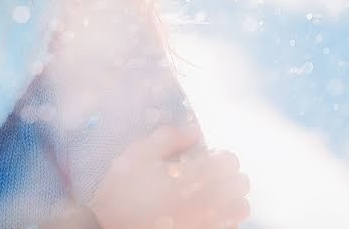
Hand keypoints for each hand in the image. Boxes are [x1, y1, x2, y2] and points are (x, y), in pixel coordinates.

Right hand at [88, 124, 249, 228]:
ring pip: (240, 209)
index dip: (224, 156)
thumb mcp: (136, 156)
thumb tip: (193, 130)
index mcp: (188, 176)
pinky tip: (211, 213)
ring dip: (234, 197)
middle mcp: (202, 201)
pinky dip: (227, 218)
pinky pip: (229, 227)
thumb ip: (166, 139)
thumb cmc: (121, 192)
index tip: (213, 156)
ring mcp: (203, 222)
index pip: (229, 162)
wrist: (108, 228)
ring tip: (217, 195)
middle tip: (216, 174)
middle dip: (231, 175)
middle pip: (240, 184)